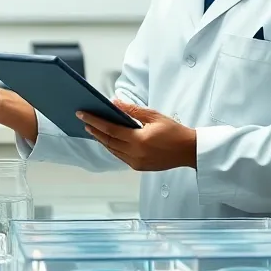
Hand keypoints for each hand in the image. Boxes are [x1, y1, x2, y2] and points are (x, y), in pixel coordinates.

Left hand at [77, 102, 196, 171]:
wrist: (188, 150)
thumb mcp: (154, 116)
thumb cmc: (174, 131)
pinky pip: (120, 156)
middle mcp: (135, 154)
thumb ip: (132, 110)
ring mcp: (136, 163)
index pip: (110, 129)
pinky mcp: (139, 167)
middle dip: (94, 130)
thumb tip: (114, 103)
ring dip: (102, 139)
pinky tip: (108, 140)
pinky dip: (112, 147)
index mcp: (139, 140)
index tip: (82, 114)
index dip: (94, 121)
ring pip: (113, 150)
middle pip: (108, 141)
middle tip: (84, 120)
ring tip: (93, 129)